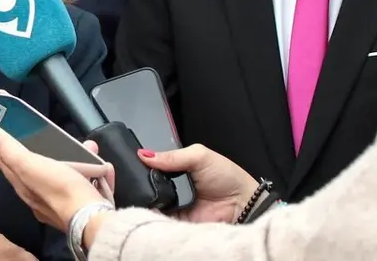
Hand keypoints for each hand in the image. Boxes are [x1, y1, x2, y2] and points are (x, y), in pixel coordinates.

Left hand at [0, 133, 114, 232]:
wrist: (93, 219)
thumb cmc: (61, 190)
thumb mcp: (32, 167)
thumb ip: (13, 154)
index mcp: (25, 188)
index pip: (8, 164)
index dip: (3, 147)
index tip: (0, 132)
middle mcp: (40, 197)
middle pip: (39, 168)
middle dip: (48, 150)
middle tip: (54, 136)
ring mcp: (62, 203)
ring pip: (67, 175)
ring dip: (79, 160)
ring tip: (89, 150)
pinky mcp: (83, 206)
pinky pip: (87, 185)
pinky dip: (94, 176)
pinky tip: (103, 169)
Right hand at [138, 145, 258, 222]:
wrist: (243, 205)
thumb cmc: (228, 177)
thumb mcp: (199, 156)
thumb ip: (172, 156)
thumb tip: (144, 155)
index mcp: (176, 169)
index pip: (152, 166)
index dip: (143, 165)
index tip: (134, 162)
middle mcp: (172, 187)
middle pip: (148, 185)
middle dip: (144, 182)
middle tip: (141, 179)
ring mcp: (173, 206)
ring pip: (151, 202)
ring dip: (149, 198)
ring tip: (147, 193)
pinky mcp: (176, 222)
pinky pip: (159, 219)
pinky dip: (155, 214)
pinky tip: (154, 207)